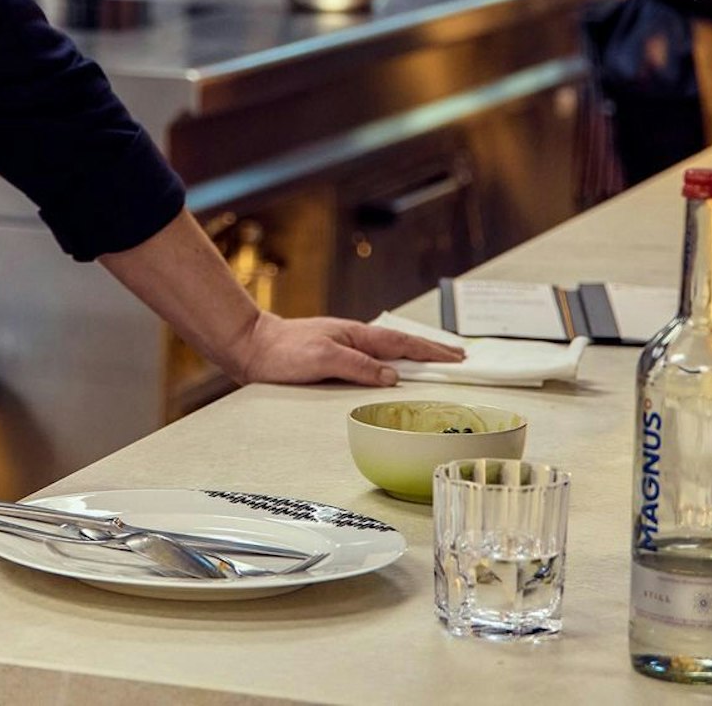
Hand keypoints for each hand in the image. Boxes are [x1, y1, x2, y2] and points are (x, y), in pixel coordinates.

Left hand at [231, 311, 465, 386]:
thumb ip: (358, 366)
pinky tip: (393, 372)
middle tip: (459, 357)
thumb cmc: (283, 353)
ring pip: (388, 352)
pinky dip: (392, 365)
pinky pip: (373, 362)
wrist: (253, 348)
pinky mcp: (335, 359)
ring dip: (414, 358)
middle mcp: (354, 340)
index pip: (403, 343)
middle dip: (431, 351)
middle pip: (401, 345)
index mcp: (356, 336)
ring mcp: (345, 348)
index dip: (431, 351)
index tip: (457, 357)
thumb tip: (392, 376)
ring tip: (435, 363)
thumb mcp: (323, 358)